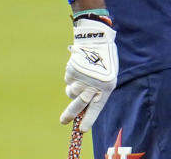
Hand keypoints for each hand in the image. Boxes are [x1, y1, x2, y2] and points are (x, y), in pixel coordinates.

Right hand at [60, 18, 117, 132]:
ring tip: (82, 75)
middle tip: (63, 121)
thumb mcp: (107, 75)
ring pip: (71, 92)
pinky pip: (68, 81)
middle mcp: (92, 84)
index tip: (83, 129)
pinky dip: (72, 78)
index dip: (89, 118)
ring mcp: (81, 79)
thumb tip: (83, 102)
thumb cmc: (104, 59)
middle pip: (79, 104)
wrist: (97, 39)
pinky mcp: (71, 72)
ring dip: (74, 89)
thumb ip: (97, 89)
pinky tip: (79, 67)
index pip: (97, 108)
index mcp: (106, 86)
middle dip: (70, 114)